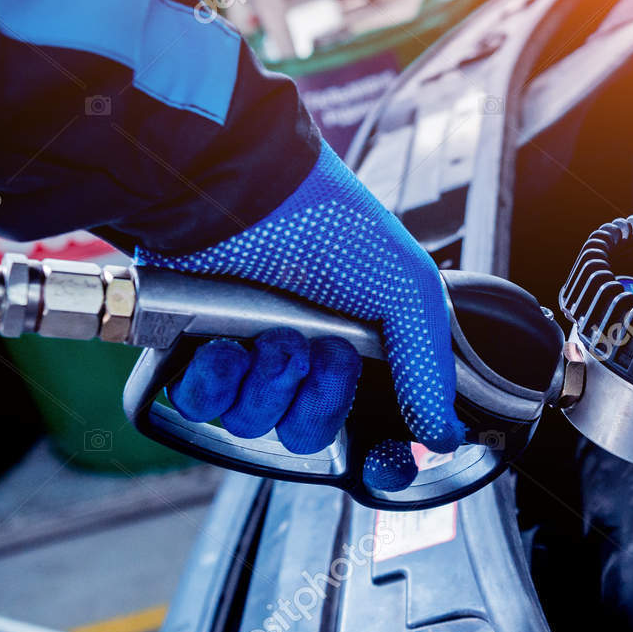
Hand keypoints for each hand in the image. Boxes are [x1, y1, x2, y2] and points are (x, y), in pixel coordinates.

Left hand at [137, 143, 464, 491]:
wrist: (251, 194)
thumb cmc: (332, 229)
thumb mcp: (408, 294)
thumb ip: (429, 372)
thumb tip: (445, 437)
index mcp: (345, 348)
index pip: (350, 423)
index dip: (355, 431)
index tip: (366, 413)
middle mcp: (292, 357)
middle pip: (301, 433)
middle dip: (315, 398)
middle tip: (321, 348)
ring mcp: (239, 356)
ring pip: (249, 423)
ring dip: (267, 384)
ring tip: (272, 335)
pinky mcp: (187, 350)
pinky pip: (197, 405)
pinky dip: (214, 383)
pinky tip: (227, 347)